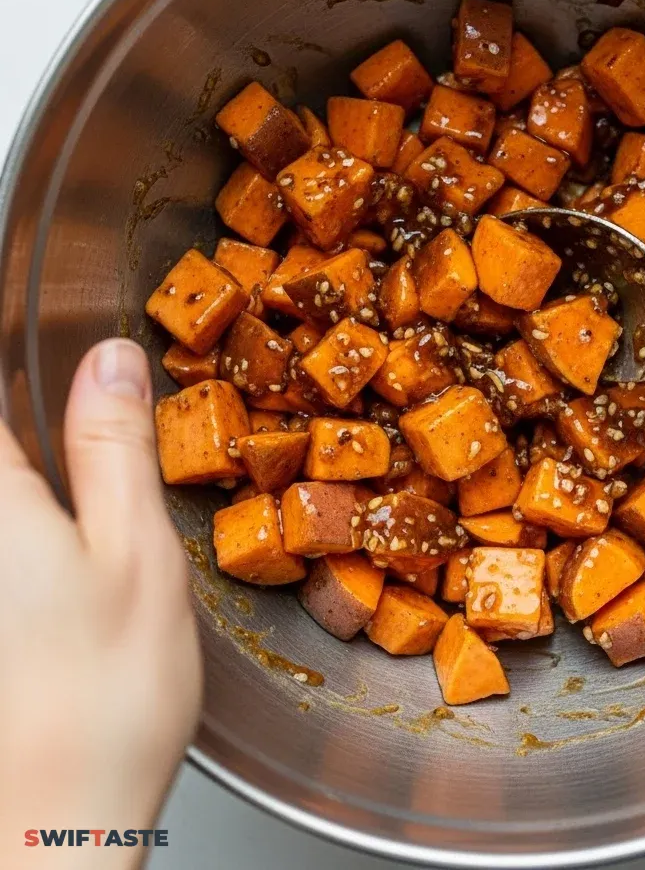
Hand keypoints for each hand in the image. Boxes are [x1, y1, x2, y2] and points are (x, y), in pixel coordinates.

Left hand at [0, 340, 200, 866]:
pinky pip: (11, 526)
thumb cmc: (103, 700)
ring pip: (5, 484)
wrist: (50, 829)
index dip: (20, 348)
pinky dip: (36, 510)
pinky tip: (64, 527)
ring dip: (40, 464)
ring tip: (89, 487)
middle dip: (37, 426)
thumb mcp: (134, 553)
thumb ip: (113, 445)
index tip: (46, 322)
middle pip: (0, 446)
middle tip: (96, 454)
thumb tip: (110, 358)